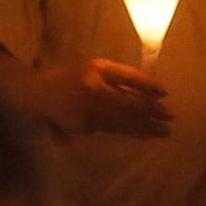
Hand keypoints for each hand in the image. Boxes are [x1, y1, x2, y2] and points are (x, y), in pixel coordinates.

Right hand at [45, 61, 172, 139]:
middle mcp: (92, 88)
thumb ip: (118, 79)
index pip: (128, 77)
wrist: (34, 92)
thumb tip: (149, 92)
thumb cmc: (67, 78)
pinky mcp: (84, 126)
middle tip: (171, 117)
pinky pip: (113, 129)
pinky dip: (132, 132)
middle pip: (129, 102)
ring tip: (164, 131)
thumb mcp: (92, 70)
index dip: (148, 85)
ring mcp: (87, 109)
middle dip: (152, 111)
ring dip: (146, 126)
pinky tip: (145, 135)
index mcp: (95, 69)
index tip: (166, 92)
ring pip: (123, 119)